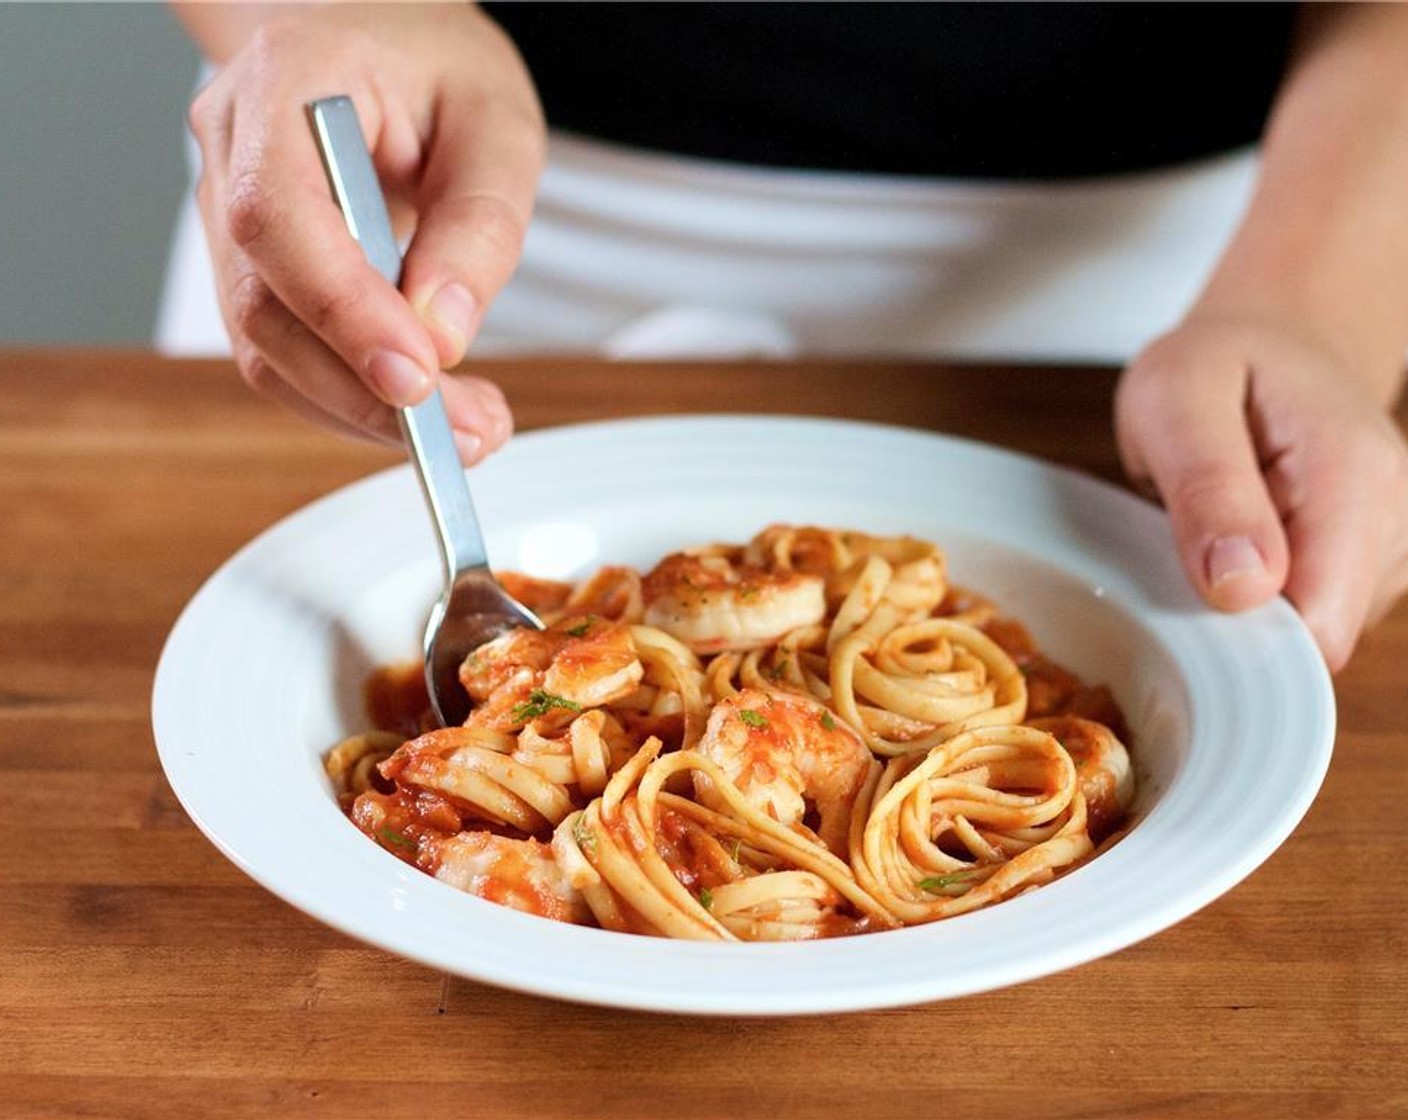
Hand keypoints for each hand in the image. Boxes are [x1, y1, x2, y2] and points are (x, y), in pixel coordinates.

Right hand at [185, 3, 543, 460]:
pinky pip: (286, 354)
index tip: (419, 376)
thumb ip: (479, 224)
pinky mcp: (253, 269)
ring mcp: (228, 213)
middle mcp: (232, 149)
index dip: (341, 309)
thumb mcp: (497, 126)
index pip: (278, 215)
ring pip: (267, 346)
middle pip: (265, 303)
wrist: (380, 39)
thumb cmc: (438, 70)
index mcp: (282, 82)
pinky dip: (353, 398)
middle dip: (367, 389)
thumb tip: (442, 334)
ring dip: (365, 411)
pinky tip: (425, 411)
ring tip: (468, 431)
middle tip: (470, 433)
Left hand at [1115, 315, 1407, 670]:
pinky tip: (1245, 543)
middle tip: (1194, 540)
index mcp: (1355, 479)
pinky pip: (1305, 620)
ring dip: (1248, 604)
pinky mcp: (1367, 570)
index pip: (1320, 624)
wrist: (1271, 343)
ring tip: (1220, 527)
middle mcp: (1393, 522)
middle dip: (1241, 618)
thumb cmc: (1218, 366)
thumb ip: (1208, 488)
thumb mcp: (1178, 398)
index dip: (1244, 633)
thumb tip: (1241, 588)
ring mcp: (1387, 550)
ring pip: (1308, 639)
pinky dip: (1262, 596)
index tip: (1190, 588)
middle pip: (1314, 643)